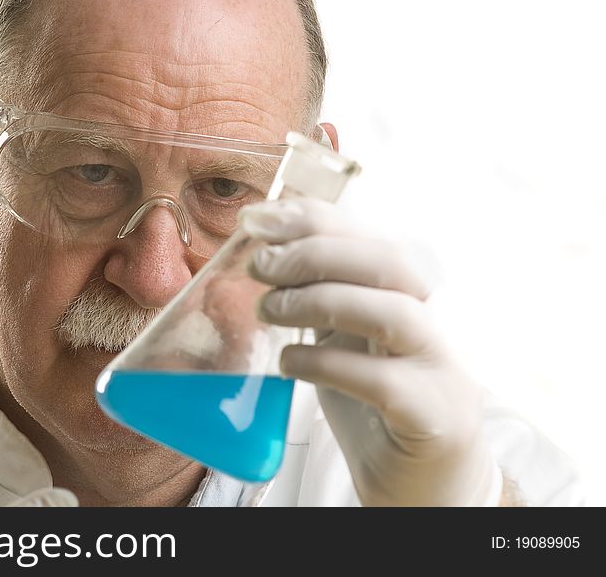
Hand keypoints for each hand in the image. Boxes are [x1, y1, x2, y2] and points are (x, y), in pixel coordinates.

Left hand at [239, 197, 501, 505]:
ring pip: (395, 312)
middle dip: (314, 254)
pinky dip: (325, 364)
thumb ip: (317, 293)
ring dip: (321, 301)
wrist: (420, 474)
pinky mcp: (432, 412)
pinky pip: (382, 381)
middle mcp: (432, 317)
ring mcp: (439, 364)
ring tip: (269, 311)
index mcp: (405, 291)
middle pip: (389, 261)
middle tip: (259, 267)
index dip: (310, 219)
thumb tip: (260, 250)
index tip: (254, 220)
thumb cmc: (374, 396)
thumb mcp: (342, 333)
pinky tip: (289, 362)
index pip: (365, 234)